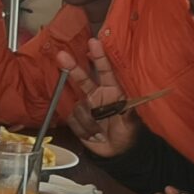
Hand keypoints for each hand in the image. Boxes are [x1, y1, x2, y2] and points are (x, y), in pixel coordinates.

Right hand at [58, 38, 139, 157]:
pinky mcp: (75, 118)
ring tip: (99, 133)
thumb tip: (127, 106)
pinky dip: (82, 129)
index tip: (94, 42)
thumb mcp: (131, 123)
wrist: (115, 151)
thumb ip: (128, 113)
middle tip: (62, 55)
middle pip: (82, 78)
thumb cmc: (127, 133)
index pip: (105, 71)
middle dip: (72, 67)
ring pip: (78, 107)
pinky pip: (72, 120)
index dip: (99, 56)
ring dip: (88, 122)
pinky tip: (92, 135)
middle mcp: (96, 94)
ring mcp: (85, 106)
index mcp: (112, 91)